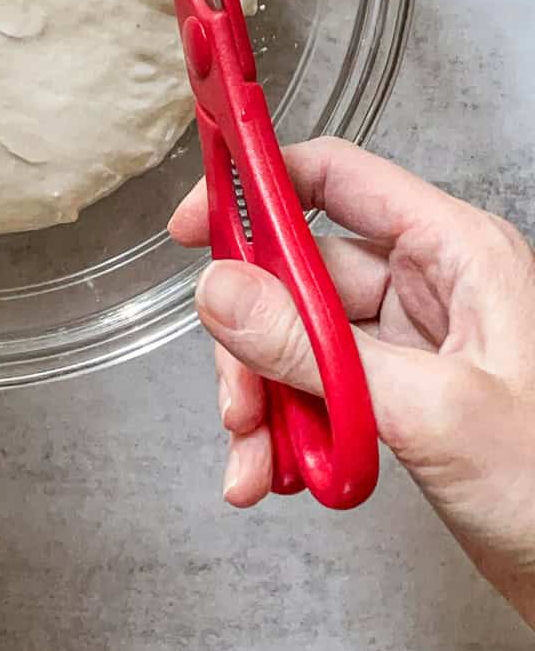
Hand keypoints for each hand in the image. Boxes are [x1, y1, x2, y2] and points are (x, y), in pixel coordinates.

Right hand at [169, 137, 534, 624]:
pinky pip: (315, 390)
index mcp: (455, 252)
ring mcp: (412, 343)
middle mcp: (431, 286)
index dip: (257, 189)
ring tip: (255, 454)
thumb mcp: (432, 411)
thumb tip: (223, 292)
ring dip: (262, 397)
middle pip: (301, 274)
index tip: (195, 224)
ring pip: (298, 340)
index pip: (334, 178)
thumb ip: (316, 350)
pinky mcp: (399, 397)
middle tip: (236, 394)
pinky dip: (284, 429)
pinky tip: (273, 472)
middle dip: (253, 338)